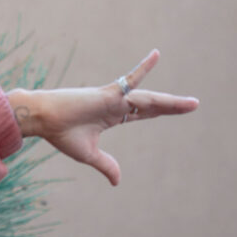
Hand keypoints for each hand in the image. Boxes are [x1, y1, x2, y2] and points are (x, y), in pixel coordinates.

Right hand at [7, 49, 198, 185]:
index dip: (160, 112)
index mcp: (112, 117)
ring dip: (171, 103)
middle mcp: (116, 105)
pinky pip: (129, 80)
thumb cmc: (61, 134)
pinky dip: (143, 68)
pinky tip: (156, 55)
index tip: (176, 110)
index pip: (143, 114)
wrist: (43, 120)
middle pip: (151, 106)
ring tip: (192, 104)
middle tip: (194, 105)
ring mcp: (114, 98)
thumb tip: (118, 182)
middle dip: (172, 107)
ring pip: (149, 100)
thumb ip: (106, 164)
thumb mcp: (89, 154)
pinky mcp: (108, 93)